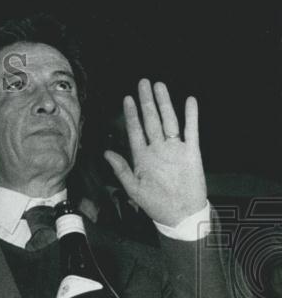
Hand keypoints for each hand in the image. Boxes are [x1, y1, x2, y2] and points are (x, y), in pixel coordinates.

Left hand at [103, 79, 206, 227]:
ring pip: (169, 120)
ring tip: (159, 86)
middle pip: (151, 120)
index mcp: (142, 157)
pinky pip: (191, 130)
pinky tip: (189, 101)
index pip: (135, 130)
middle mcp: (158, 149)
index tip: (126, 99)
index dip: (130, 115)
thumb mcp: (133, 188)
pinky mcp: (191, 152)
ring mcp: (175, 149)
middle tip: (142, 82)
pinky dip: (191, 116)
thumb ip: (121, 169)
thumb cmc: (155, 204)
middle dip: (146, 101)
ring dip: (164, 103)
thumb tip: (105, 152)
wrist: (180, 215)